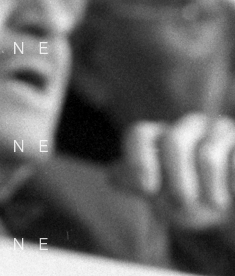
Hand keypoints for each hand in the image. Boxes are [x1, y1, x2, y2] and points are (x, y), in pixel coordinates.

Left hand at [114, 112, 234, 230]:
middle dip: (178, 179)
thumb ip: (134, 184)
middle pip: (173, 142)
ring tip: (215, 205)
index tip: (147, 189)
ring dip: (210, 189)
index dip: (139, 161)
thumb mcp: (161, 195)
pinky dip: (233, 184)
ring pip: (208, 155)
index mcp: (160, 135)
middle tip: (184, 202)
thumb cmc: (190, 197)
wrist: (231, 202)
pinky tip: (233, 194)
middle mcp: (188, 127)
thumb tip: (110, 176)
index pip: (139, 134)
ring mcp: (219, 131)